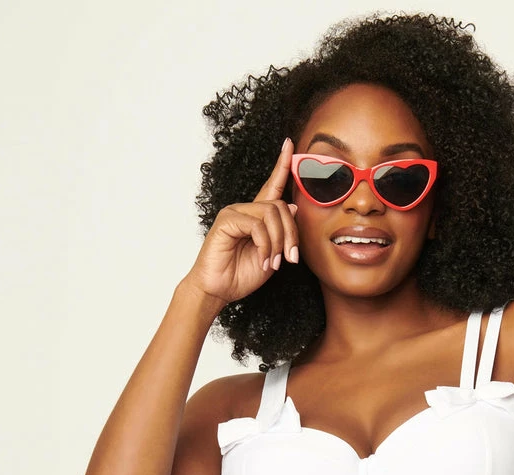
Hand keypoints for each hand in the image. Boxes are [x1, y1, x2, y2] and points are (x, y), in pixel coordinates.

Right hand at [183, 136, 299, 307]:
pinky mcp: (226, 221)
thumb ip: (282, 233)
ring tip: (272, 263)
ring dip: (278, 242)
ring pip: (271, 215)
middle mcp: (246, 210)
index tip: (290, 144)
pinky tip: (262, 260)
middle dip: (291, 234)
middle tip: (290, 258)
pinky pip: (257, 226)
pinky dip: (265, 245)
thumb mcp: (272, 255)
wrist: (219, 290)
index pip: (272, 185)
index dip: (282, 165)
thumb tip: (294, 207)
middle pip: (281, 207)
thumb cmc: (242, 275)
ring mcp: (234, 213)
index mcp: (257, 217)